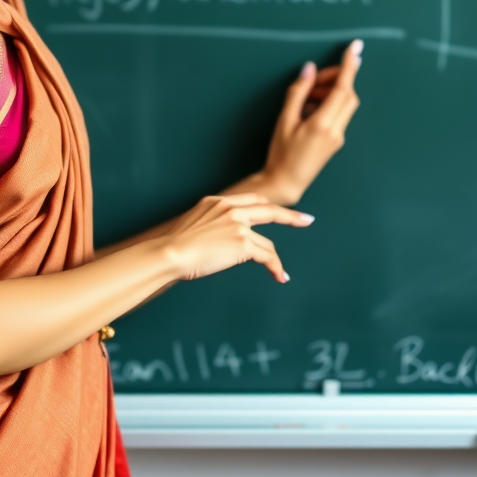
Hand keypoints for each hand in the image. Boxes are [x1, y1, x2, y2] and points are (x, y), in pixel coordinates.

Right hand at [161, 193, 313, 283]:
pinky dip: (275, 268)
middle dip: (290, 216)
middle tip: (306, 220)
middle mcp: (230, 209)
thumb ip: (208, 225)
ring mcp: (238, 225)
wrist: (170, 252)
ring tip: (281, 272)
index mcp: (216, 202)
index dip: (266, 205)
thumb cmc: (173, 246)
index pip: (249, 200)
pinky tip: (279, 276)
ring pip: (267, 242)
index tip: (276, 209)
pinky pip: (267, 256)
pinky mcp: (243, 244)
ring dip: (275, 259)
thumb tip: (213, 240)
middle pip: (268, 209)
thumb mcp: (192, 225)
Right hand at [256, 39, 362, 205]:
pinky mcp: (336, 140)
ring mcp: (339, 136)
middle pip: (348, 95)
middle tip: (315, 78)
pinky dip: (327, 104)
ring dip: (330, 92)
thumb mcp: (284, 121)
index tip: (355, 49)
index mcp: (323, 124)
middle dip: (336, 79)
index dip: (349, 66)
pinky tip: (307, 110)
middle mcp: (337, 130)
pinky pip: (338, 114)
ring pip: (344, 104)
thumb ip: (298, 93)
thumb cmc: (281, 154)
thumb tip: (309, 70)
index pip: (343, 89)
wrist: (287, 182)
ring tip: (305, 98)